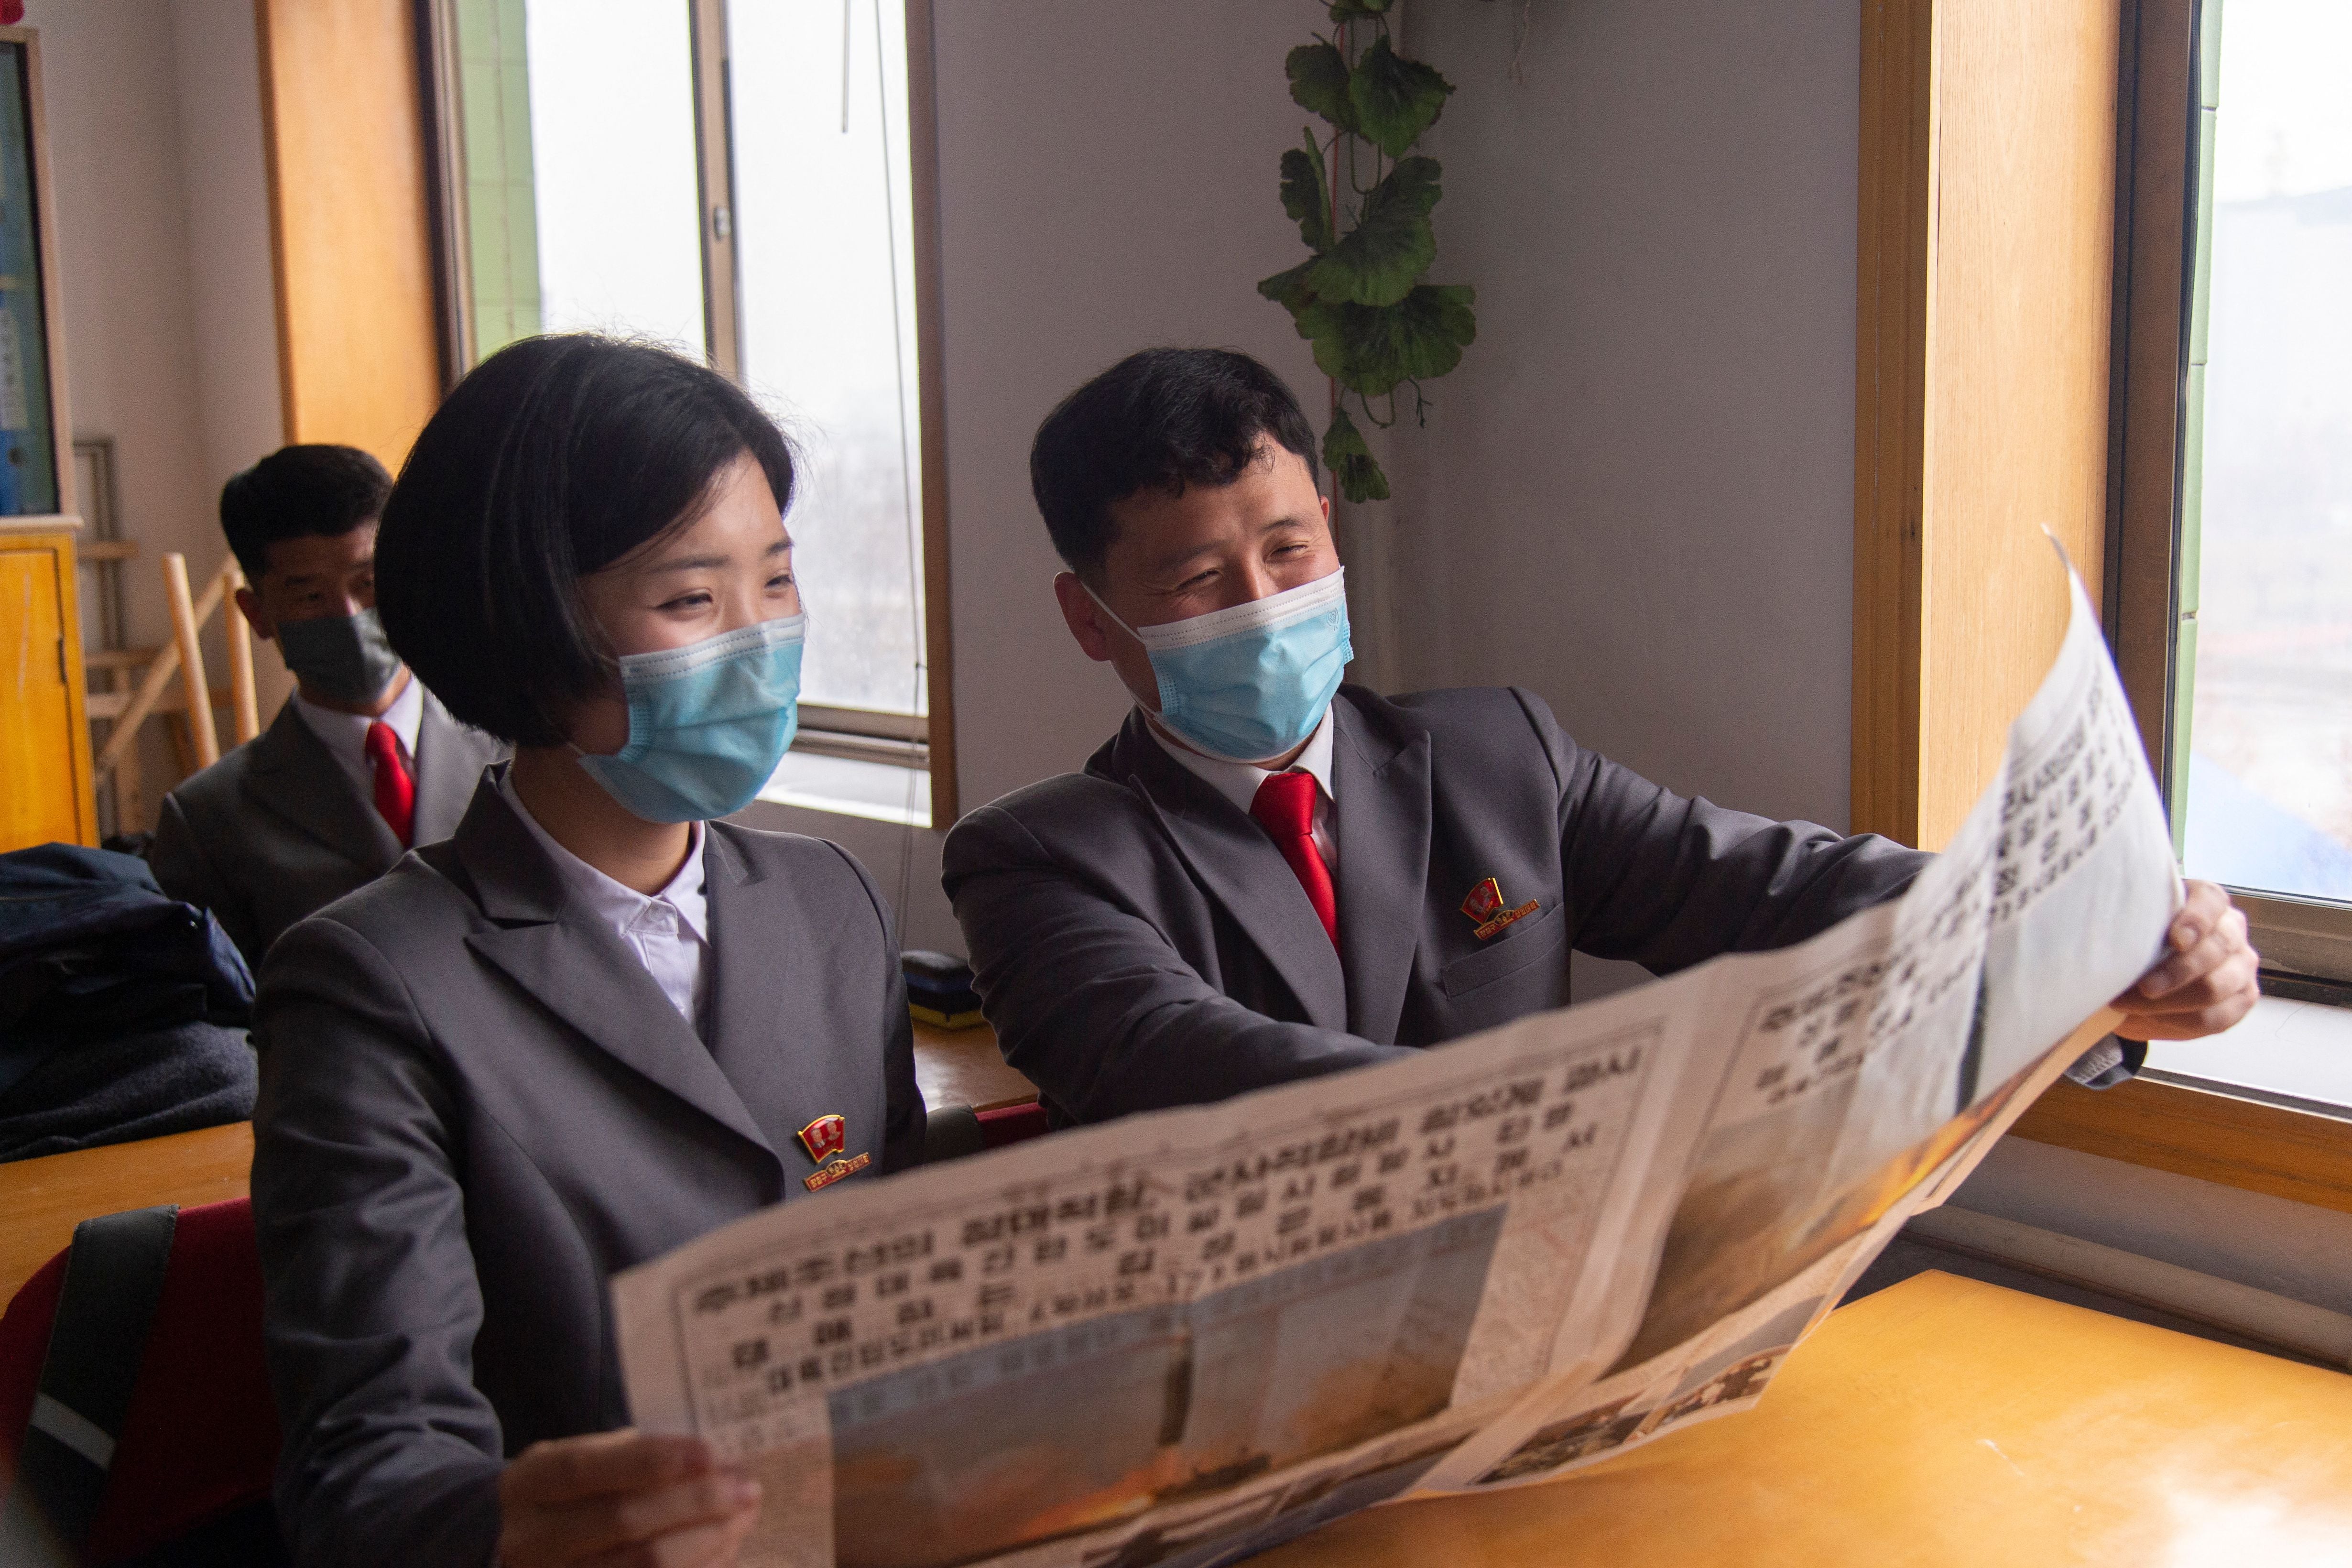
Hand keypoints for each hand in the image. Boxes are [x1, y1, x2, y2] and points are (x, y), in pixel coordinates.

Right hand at [498, 1429, 759, 1567]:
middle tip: (747, 1488)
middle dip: (696, 1502)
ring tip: (744, 1516)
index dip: (652, 1461)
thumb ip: (635, 1456)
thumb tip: (713, 1461)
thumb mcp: (583, 1461)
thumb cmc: (568, 1494)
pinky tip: (724, 1549)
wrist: (518, 1547)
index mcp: (529, 1484)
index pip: (587, 1469)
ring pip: (644, 1565)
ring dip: (706, 1540)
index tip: (711, 1453)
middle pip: (622, 1521)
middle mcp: (532, 1539)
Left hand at [2111, 879, 2258, 1040]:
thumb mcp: (2133, 927)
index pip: (2210, 902)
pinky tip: (2151, 1017)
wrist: (2142, 978)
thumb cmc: (2137, 943)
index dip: (2195, 921)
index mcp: (2208, 901)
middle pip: (2215, 951)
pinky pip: (2215, 1017)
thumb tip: (2107, 934)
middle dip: (2174, 973)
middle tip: (2141, 987)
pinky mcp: (2241, 999)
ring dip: (2170, 1001)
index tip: (2174, 940)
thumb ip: (2134, 923)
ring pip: (2215, 988)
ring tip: (2132, 1004)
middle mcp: (2232, 930)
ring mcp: (2241, 966)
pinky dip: (2178, 1020)